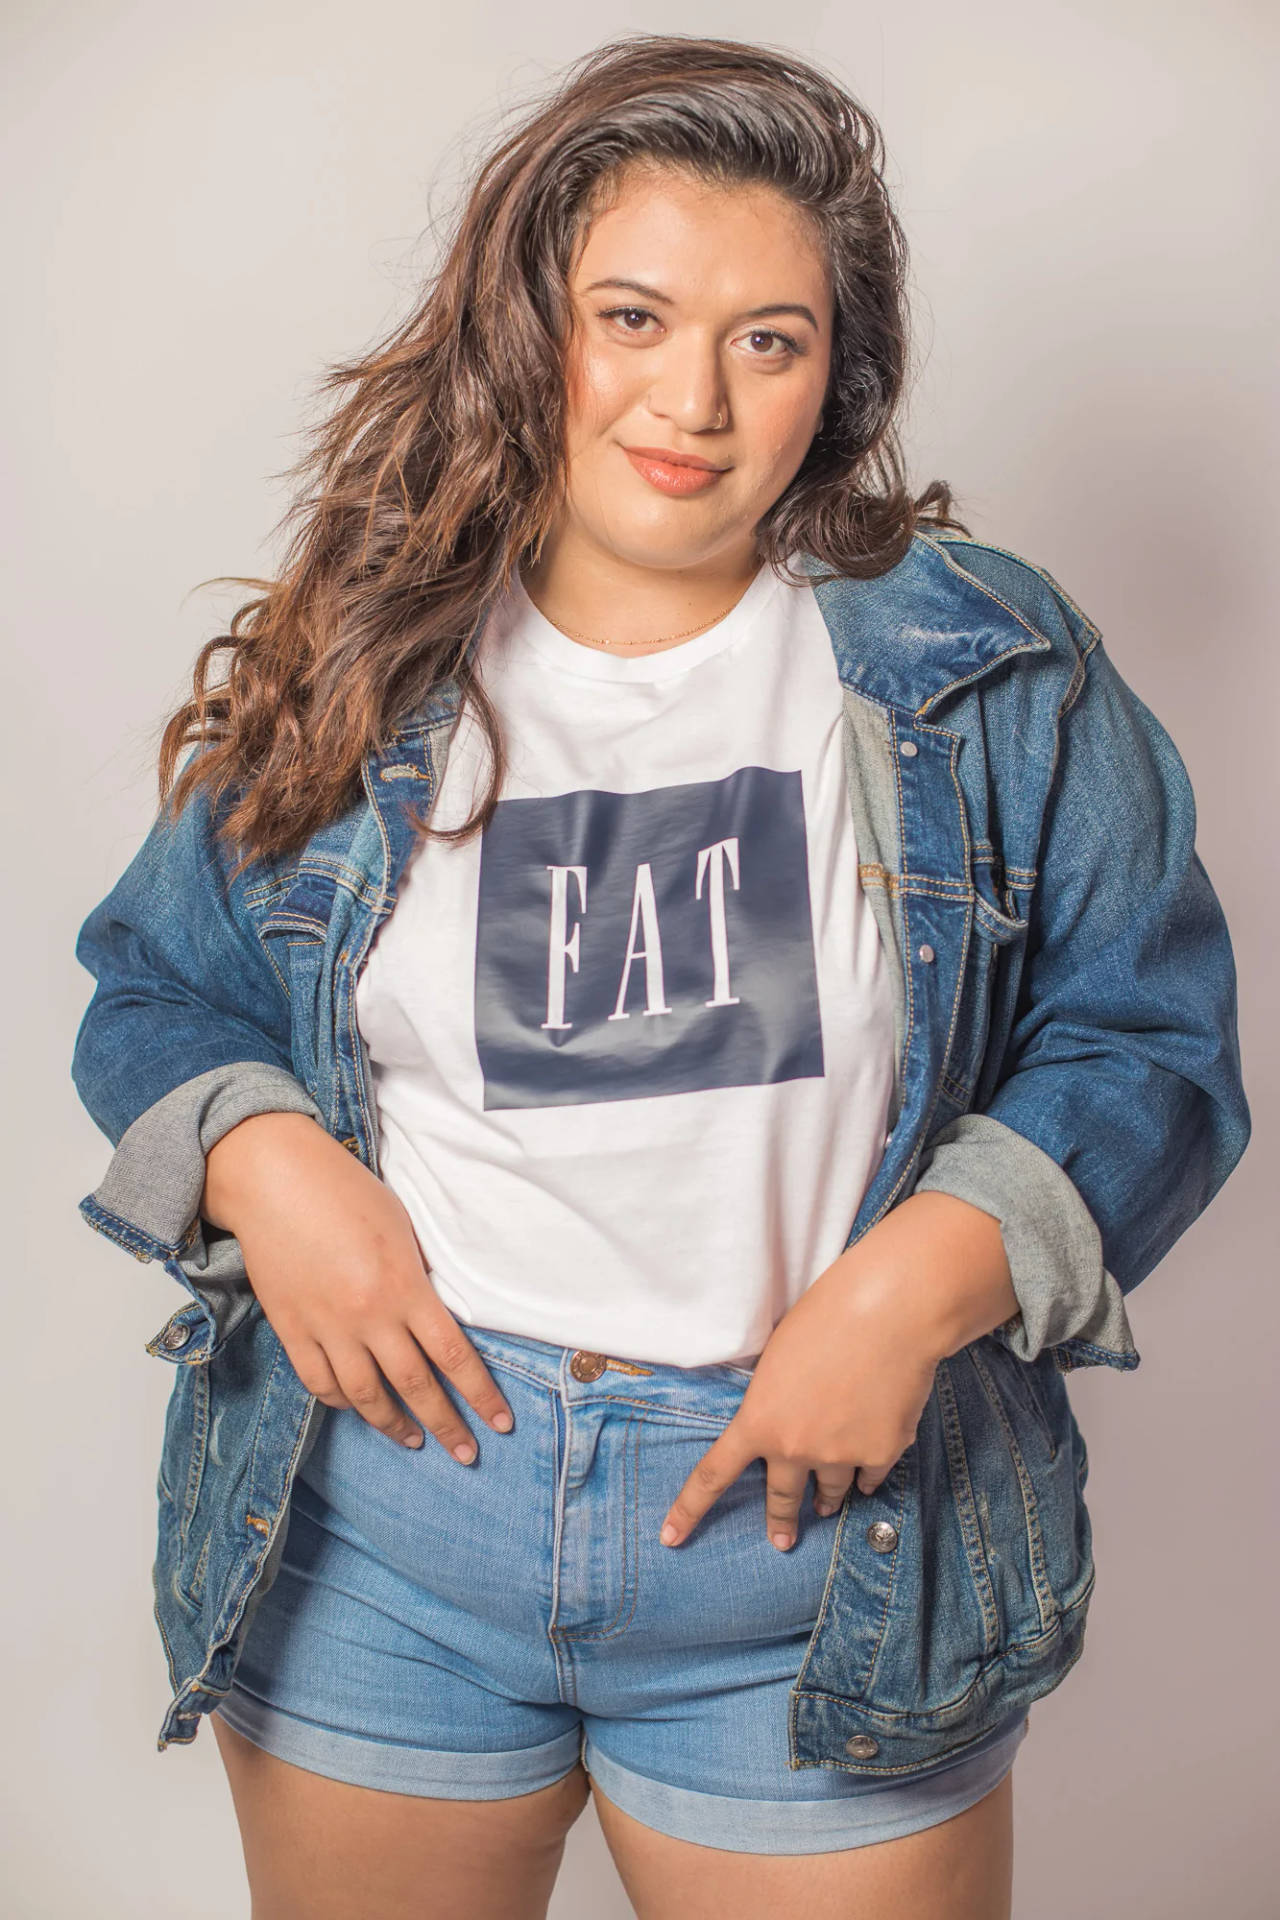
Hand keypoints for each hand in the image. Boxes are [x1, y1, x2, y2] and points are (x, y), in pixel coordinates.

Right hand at [202, 1112, 513, 1460]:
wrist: (274, 1179)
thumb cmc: (344, 1191)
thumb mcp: (401, 1229)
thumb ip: (418, 1278)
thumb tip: (433, 1316)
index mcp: (405, 1286)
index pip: (453, 1355)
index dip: (480, 1395)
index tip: (499, 1423)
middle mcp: (369, 1315)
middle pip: (415, 1386)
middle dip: (447, 1425)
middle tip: (466, 1454)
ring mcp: (327, 1327)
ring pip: (365, 1396)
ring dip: (394, 1425)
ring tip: (414, 1441)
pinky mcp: (292, 1329)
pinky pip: (320, 1382)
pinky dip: (342, 1403)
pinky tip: (359, 1409)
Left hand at [658, 1192, 1017, 1550]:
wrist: (888, 1314)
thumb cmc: (827, 1318)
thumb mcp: (777, 1359)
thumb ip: (772, 1400)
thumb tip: (782, 1419)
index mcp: (758, 1422)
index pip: (712, 1476)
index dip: (689, 1510)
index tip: (670, 1538)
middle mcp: (795, 1449)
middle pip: (781, 1499)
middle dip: (780, 1523)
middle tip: (780, 1540)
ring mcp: (839, 1456)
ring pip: (830, 1492)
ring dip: (828, 1499)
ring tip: (826, 1505)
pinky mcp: (881, 1454)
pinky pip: (870, 1478)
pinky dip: (867, 1474)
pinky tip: (866, 1471)